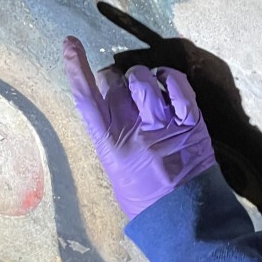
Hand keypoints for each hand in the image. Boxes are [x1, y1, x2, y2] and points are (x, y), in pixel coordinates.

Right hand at [63, 36, 216, 219]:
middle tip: (125, 93)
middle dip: (116, 80)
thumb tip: (111, 107)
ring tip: (149, 89)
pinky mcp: (190, 122)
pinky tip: (169, 84)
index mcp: (110, 144)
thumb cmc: (145, 199)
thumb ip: (112, 136)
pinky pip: (178, 85)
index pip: (86, 99)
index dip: (77, 69)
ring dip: (143, 77)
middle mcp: (133, 130)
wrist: (183, 216)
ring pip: (144, 79)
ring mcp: (163, 124)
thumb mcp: (115, 170)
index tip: (71, 44)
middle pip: (115, 83)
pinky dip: (171, 78)